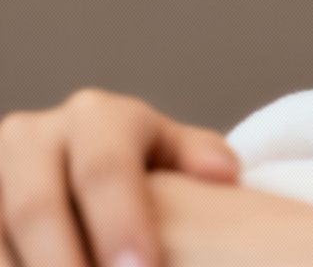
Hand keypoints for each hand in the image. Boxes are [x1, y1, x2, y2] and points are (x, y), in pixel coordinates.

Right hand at [0, 89, 238, 266]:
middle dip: (65, 261)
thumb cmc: (142, 163)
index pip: (104, 170)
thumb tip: (223, 174)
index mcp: (94, 118)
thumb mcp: (171, 149)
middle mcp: (31, 135)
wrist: (73, 157)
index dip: (120, 222)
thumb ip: (197, 158)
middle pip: (37, 207)